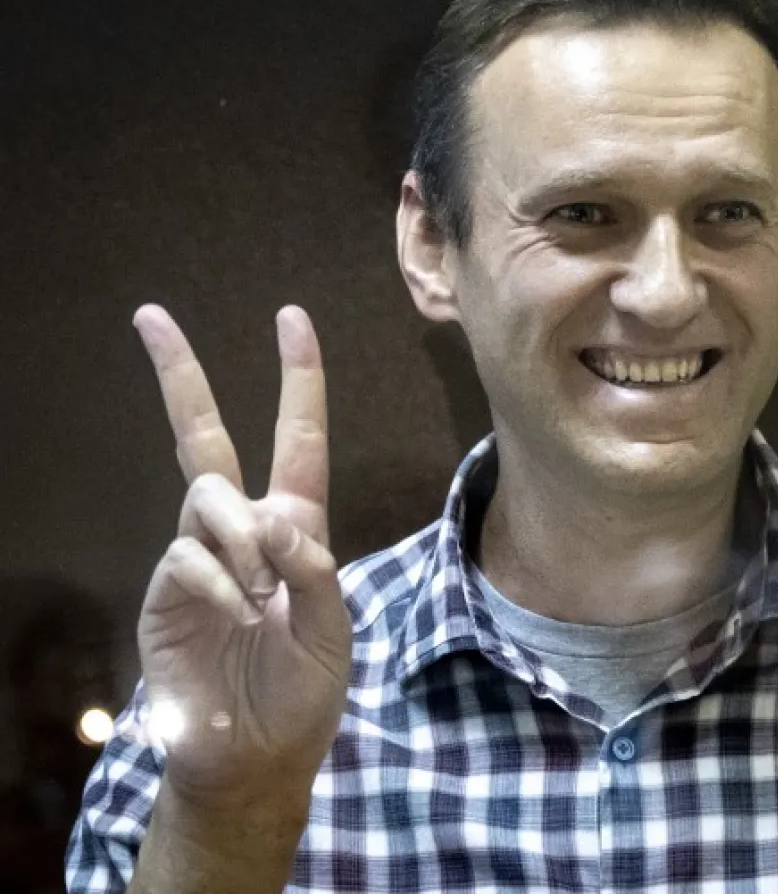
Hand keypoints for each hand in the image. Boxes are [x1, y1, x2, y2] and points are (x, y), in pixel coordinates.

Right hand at [132, 305, 350, 809]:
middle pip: (205, 438)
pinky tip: (240, 612)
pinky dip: (221, 580)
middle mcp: (241, 532)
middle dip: (182, 376)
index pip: (297, 440)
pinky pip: (187, 555)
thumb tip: (272, 516)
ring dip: (243, 535)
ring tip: (262, 593)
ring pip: (207, 495)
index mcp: (295, 529)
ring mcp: (197, 558)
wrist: (256, 755)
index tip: (291, 319)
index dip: (299, 381)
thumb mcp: (332, 625)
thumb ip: (314, 566)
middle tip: (152, 315)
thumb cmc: (301, 689)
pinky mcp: (164, 593)